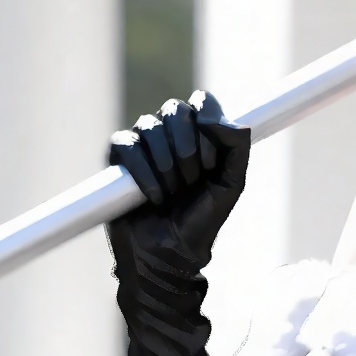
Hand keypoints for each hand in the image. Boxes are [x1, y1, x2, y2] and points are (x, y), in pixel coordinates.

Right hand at [108, 89, 249, 272]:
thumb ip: (236, 147)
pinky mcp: (119, 158)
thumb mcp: (230, 184)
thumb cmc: (201, 220)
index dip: (207, 124)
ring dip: (166, 164)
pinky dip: (143, 172)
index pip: (202, 103)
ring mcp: (143, 143)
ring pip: (150, 125)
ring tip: (172, 193)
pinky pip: (127, 145)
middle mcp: (171, 134)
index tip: (210, 160)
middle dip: (186, 148)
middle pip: (175, 109)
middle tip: (192, 181)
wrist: (169, 252)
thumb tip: (214, 116)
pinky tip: (154, 196)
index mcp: (200, 136)